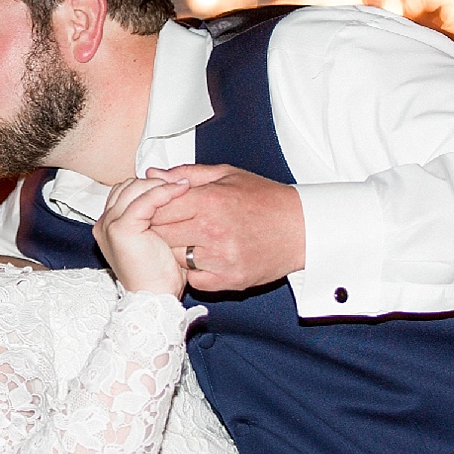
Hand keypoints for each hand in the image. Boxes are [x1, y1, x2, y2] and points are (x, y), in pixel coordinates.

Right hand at [93, 176, 190, 296]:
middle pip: (128, 186)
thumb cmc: (159, 275)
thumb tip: (172, 193)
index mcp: (109, 225)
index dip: (150, 185)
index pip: (126, 191)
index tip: (176, 184)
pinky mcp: (121, 229)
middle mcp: (104, 223)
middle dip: (155, 181)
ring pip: (135, 189)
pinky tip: (180, 192)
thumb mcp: (158, 238)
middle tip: (182, 183)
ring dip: (161, 184)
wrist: (155, 298)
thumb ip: (157, 216)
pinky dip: (163, 192)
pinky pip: (144, 200)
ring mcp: (109, 225)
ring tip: (184, 186)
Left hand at [146, 164, 304, 293]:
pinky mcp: (230, 279)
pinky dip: (195, 270)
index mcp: (209, 201)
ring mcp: (220, 258)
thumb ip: (187, 174)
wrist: (302, 229)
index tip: (154, 208)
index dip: (152, 208)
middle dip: (159, 229)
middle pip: (161, 234)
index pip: (159, 207)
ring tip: (192, 239)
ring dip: (177, 250)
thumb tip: (153, 173)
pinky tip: (205, 257)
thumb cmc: (266, 200)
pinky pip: (194, 279)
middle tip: (170, 225)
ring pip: (175, 258)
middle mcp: (212, 231)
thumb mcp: (227, 175)